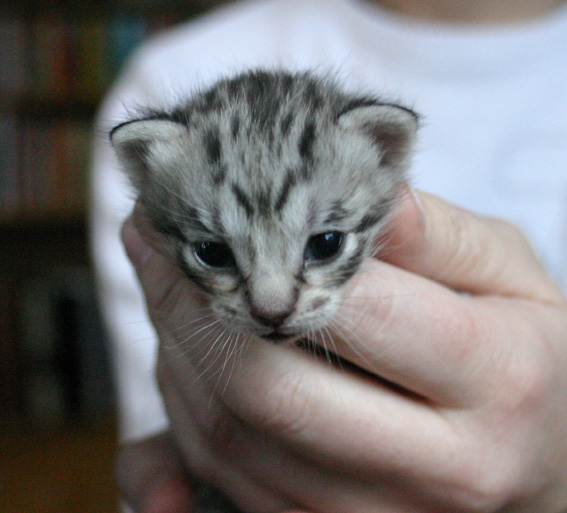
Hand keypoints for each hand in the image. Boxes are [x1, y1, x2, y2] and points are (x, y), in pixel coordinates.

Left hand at [120, 190, 566, 512]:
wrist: (551, 462)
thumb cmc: (529, 355)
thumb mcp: (508, 273)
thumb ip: (434, 233)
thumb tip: (355, 196)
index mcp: (497, 377)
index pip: (358, 308)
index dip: (265, 253)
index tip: (203, 209)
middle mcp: (443, 467)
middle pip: (271, 388)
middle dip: (189, 307)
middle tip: (153, 244)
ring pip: (234, 441)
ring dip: (176, 357)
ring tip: (164, 290)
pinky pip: (230, 482)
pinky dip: (187, 417)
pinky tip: (182, 359)